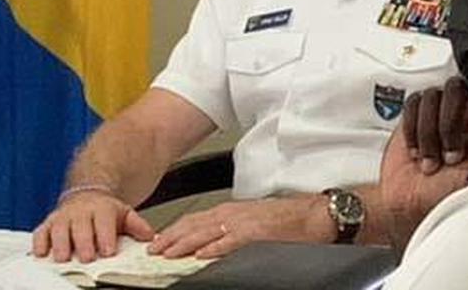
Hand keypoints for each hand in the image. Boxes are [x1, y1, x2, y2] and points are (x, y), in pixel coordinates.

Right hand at [33, 190, 153, 262]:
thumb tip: (150, 237)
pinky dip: (39, 242)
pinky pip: (40, 232)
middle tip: (87, 258)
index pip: (104, 222)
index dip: (106, 237)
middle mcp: (80, 212)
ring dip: (61, 245)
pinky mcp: (48, 223)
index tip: (108, 251)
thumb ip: (137, 225)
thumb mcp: (124, 214)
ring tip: (64, 258)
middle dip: (83, 243)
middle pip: (81, 228)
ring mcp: (63, 217)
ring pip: (59, 230)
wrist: (86, 195)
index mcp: (102, 209)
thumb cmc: (105, 211)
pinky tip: (41, 253)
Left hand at [146, 195, 332, 258]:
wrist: (314, 215)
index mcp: (232, 211)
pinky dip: (213, 248)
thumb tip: (211, 242)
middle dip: (171, 238)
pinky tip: (201, 256)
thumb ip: (230, 229)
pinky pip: (229, 242)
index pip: (195, 220)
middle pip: (194, 225)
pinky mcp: (256, 234)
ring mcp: (243, 223)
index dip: (175, 231)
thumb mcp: (253, 219)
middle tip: (153, 250)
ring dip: (184, 244)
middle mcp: (233, 214)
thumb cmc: (289, 219)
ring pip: (205, 233)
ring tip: (167, 254)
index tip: (159, 242)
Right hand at [379, 77, 467, 248]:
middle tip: (451, 158)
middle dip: (449, 124)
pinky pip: (414, 104)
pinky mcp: (419, 115)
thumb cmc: (453, 198)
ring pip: (434, 96)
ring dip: (428, 133)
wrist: (412, 210)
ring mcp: (444, 113)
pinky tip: (417, 154)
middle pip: (458, 87)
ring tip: (431, 163)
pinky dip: (413, 131)